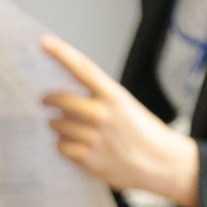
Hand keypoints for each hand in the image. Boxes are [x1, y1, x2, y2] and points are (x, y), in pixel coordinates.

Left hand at [40, 35, 199, 206]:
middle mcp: (103, 114)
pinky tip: (71, 145)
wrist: (162, 163)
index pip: (83, 69)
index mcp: (114, 96)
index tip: (44, 43)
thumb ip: (99, 101)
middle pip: (62, 100)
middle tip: (44, 100)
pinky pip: (62, 147)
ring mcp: (95, 137)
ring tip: (63, 126)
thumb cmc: (143, 133)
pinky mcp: (90, 159)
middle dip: (49, 99)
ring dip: (56, 125)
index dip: (62, 54)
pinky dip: (62, 145)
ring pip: (58, 125)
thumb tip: (65, 103)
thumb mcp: (126, 106)